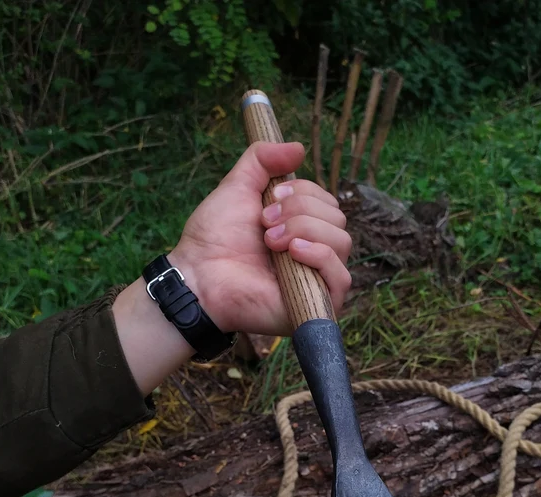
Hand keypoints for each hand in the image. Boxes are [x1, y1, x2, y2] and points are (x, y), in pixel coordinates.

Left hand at [169, 141, 352, 335]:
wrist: (198, 274)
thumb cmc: (214, 237)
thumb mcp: (238, 186)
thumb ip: (263, 160)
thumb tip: (300, 147)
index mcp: (302, 228)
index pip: (329, 202)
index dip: (303, 193)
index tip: (269, 199)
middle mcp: (314, 254)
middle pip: (337, 219)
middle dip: (301, 211)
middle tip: (264, 224)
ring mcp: (317, 281)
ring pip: (342, 242)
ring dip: (306, 230)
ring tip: (270, 241)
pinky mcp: (317, 305)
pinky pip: (342, 277)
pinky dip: (320, 257)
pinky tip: (293, 252)